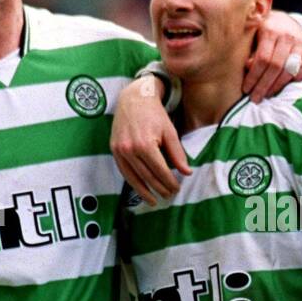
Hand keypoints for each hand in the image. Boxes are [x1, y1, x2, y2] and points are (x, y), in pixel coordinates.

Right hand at [112, 76, 189, 204]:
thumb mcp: (170, 132)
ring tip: (154, 201)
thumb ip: (177, 153)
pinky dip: (132, 183)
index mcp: (146, 144)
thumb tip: (187, 173)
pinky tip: (140, 190)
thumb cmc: (155, 114)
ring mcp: (120, 150)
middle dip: (159, 188)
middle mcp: (130, 149)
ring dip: (144, 192)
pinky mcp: (114, 150)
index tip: (177, 188)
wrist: (134, 99)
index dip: (169, 182)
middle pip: (147, 176)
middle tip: (169, 195)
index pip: (160, 170)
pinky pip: (124, 172)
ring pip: (133, 177)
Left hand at [243, 11, 301, 101]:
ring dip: (278, 86)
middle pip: (276, 67)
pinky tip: (286, 85)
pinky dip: (297, 78)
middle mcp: (286, 36)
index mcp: (269, 31)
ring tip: (267, 94)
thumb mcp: (253, 35)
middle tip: (255, 98)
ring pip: (290, 69)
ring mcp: (300, 43)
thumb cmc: (264, 31)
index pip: (262, 59)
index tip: (246, 89)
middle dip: (264, 86)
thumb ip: (251, 51)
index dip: (254, 76)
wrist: (284, 20)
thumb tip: (248, 67)